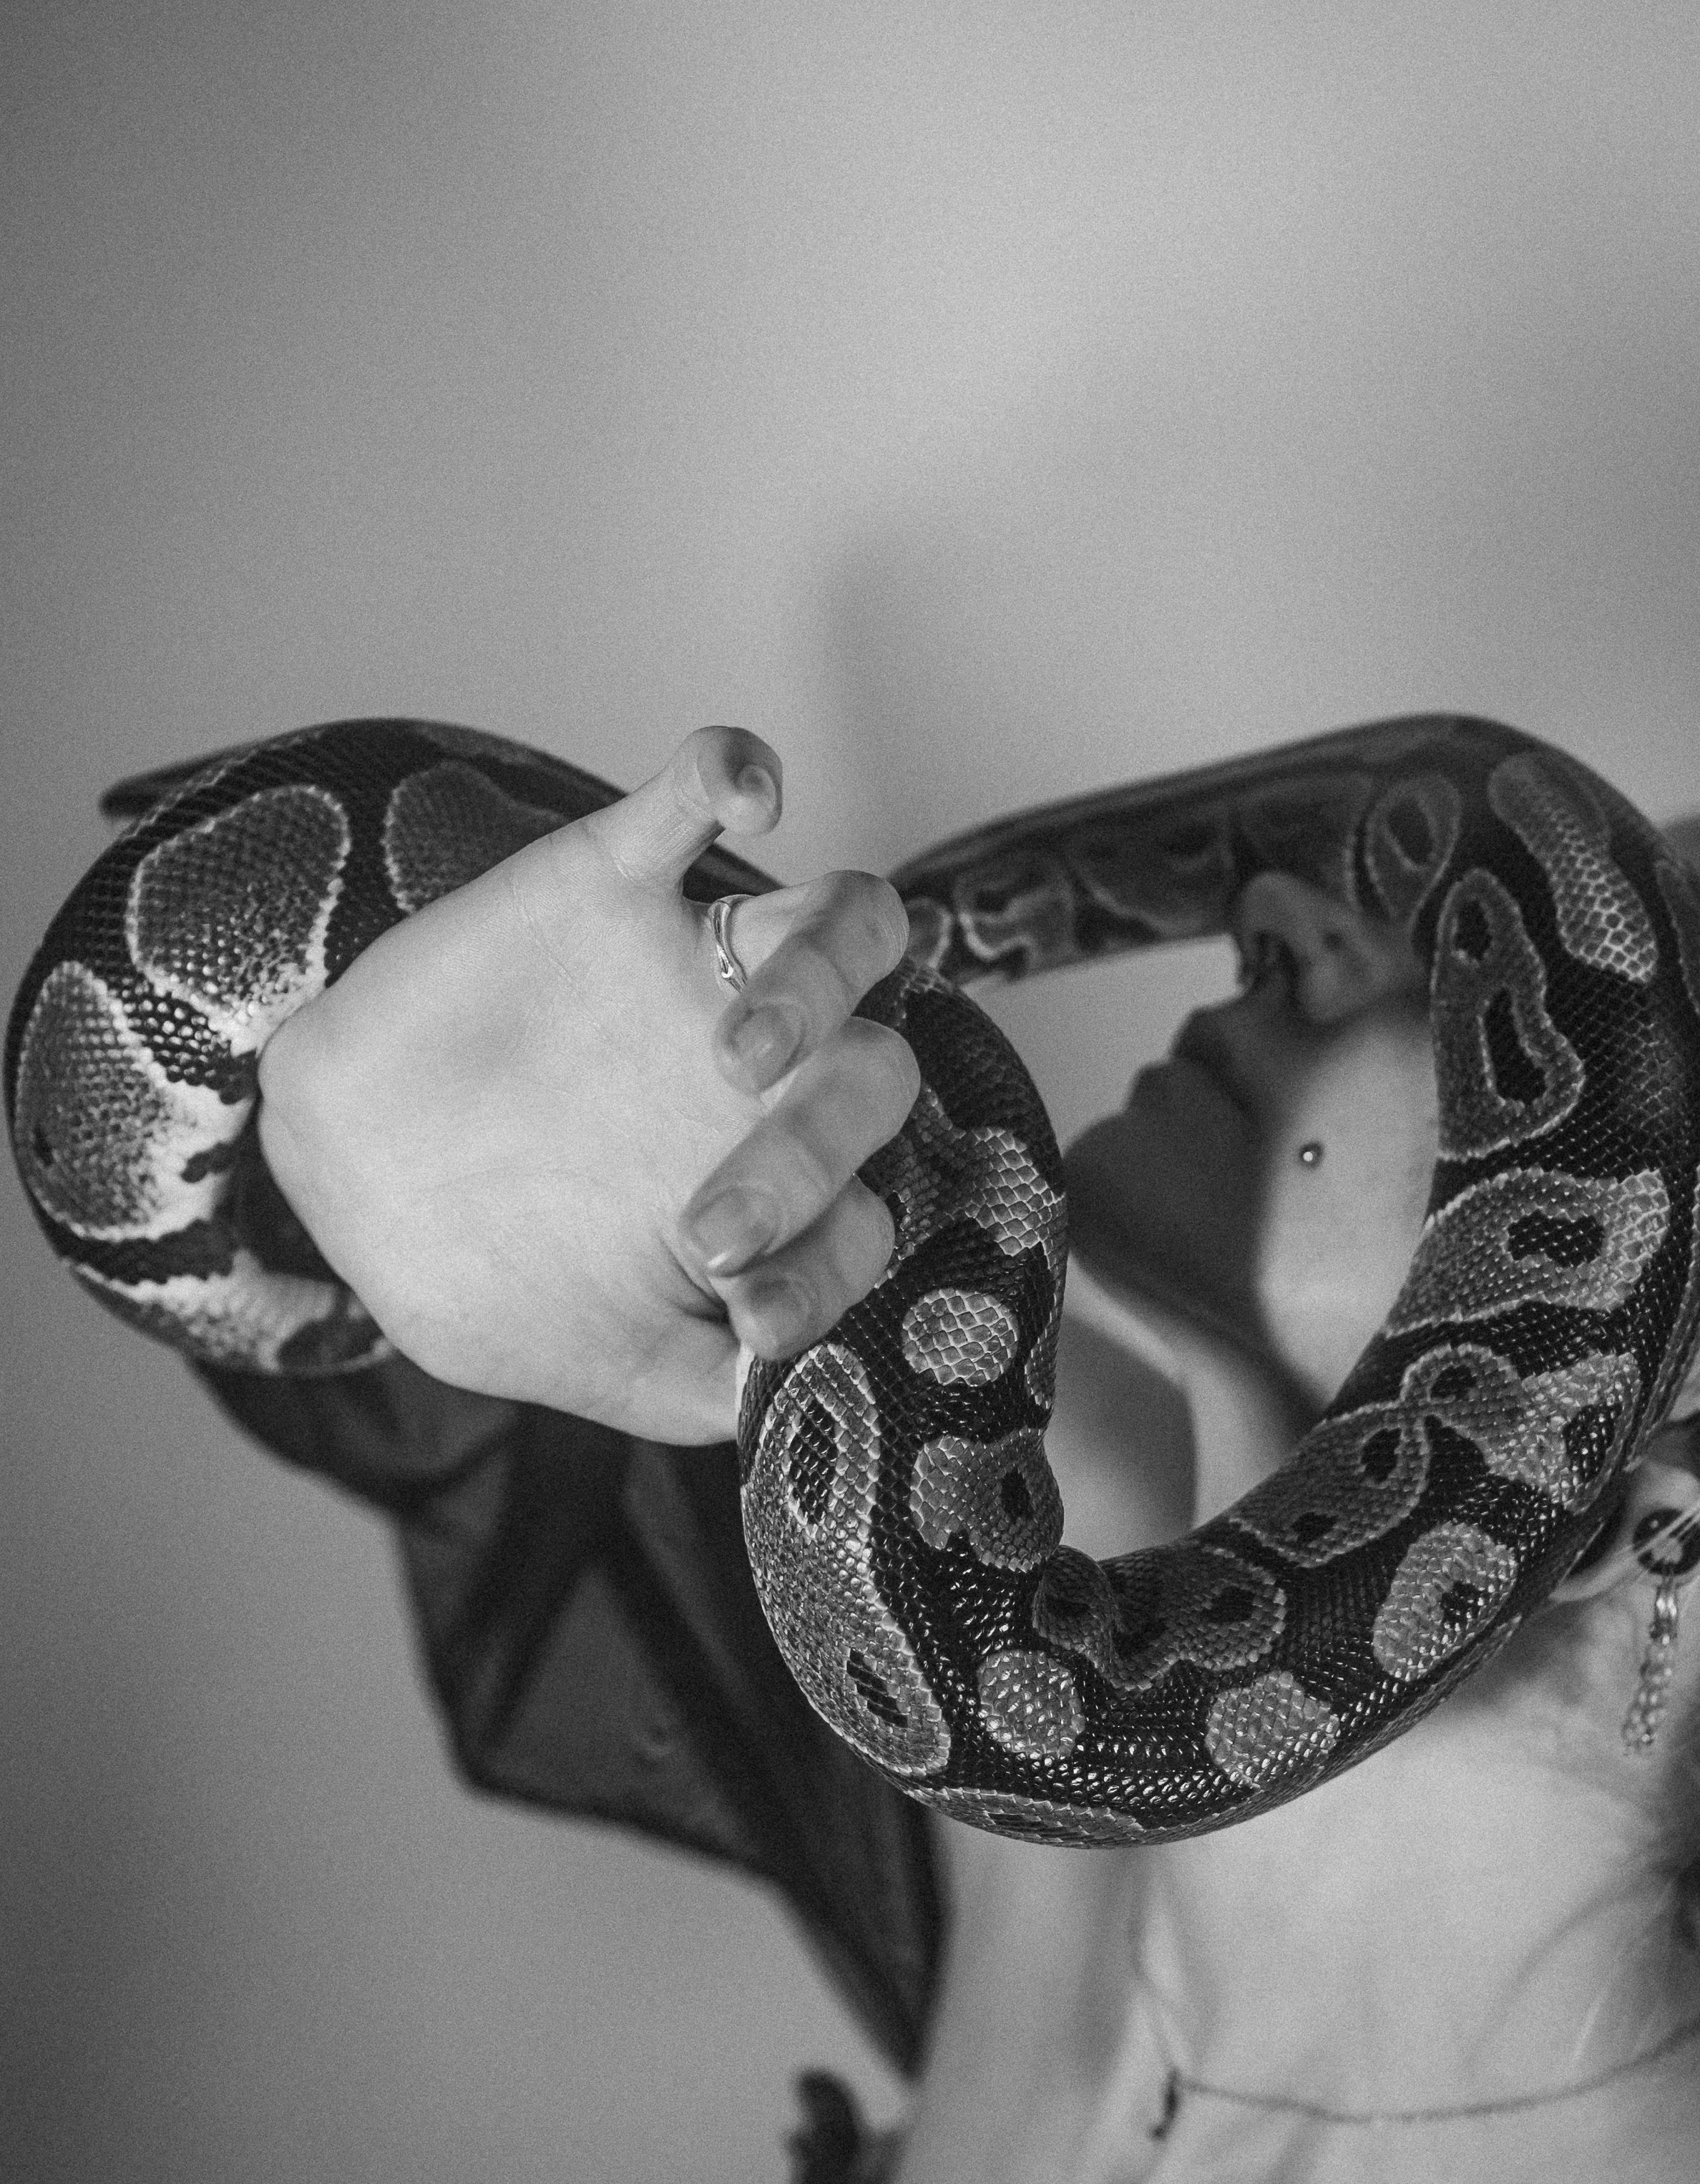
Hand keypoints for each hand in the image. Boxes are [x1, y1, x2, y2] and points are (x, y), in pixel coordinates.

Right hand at [256, 729, 917, 1444]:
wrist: (343, 1166)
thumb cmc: (488, 1262)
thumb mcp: (590, 1358)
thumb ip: (700, 1390)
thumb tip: (792, 1410)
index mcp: (775, 1177)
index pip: (873, 1202)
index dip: (839, 1261)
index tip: (754, 1317)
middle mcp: (768, 1070)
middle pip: (873, 1066)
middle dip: (817, 1152)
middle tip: (717, 1224)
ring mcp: (700, 967)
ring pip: (841, 923)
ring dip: (823, 973)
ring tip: (742, 1049)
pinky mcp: (613, 881)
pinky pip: (697, 792)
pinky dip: (733, 773)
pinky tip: (745, 795)